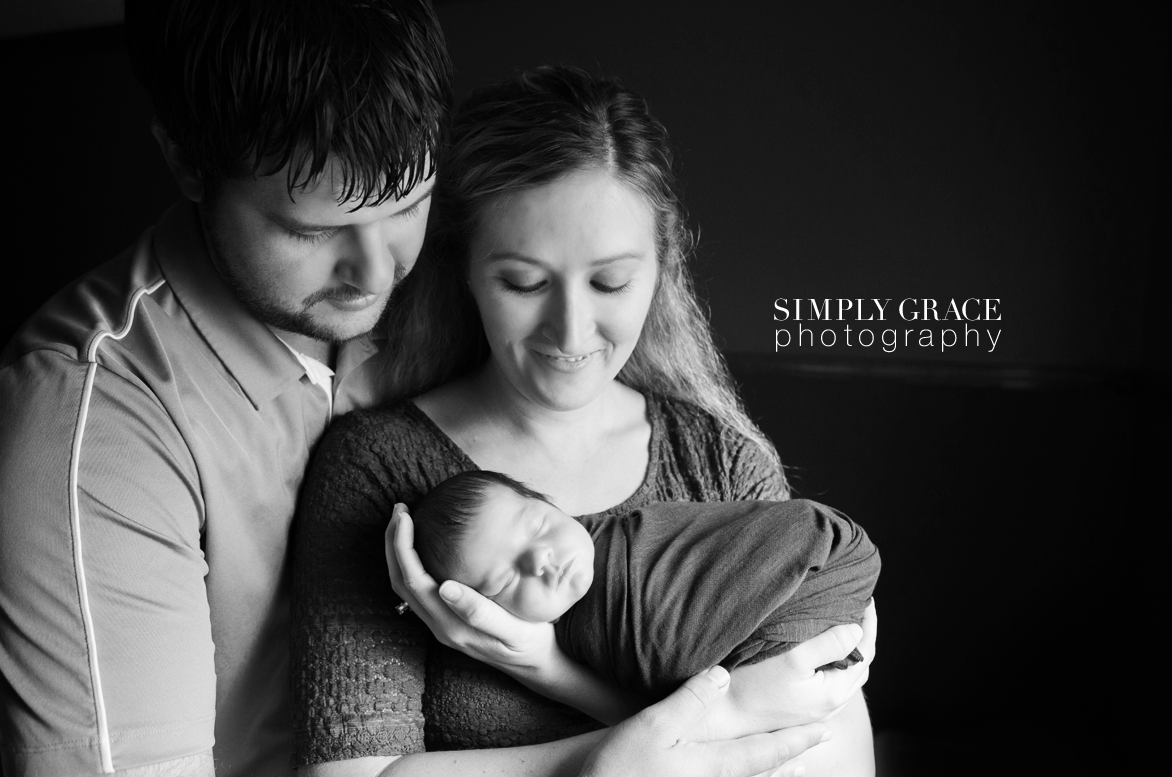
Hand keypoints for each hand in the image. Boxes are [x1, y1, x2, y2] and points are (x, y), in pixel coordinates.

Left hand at [384, 505, 556, 674]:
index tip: (405, 516)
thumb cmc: (529, 641)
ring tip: (403, 521)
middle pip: (401, 581)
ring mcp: (441, 623)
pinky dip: (411, 562)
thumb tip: (445, 588)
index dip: (404, 546)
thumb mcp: (512, 630)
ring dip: (399, 552)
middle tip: (399, 509)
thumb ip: (479, 612)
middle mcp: (439, 625)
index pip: (414, 580)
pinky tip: (421, 544)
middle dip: (394, 543)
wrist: (535, 664)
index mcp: (450, 625)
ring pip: (406, 585)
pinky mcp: (447, 619)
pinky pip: (418, 588)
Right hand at [580, 666, 829, 776]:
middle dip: (792, 756)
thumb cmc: (622, 764)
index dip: (797, 740)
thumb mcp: (656, 724)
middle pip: (764, 769)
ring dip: (775, 769)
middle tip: (819, 744)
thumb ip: (692, 699)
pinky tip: (737, 770)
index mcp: (716, 765)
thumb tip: (723, 675)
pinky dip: (748, 774)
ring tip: (795, 764)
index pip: (767, 751)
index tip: (824, 732)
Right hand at [700, 600, 877, 739]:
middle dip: (863, 637)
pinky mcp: (804, 709)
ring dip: (851, 651)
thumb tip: (856, 630)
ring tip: (845, 626)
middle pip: (860, 666)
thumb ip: (828, 644)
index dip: (868, 625)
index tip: (866, 600)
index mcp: (834, 692)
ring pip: (847, 676)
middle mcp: (831, 706)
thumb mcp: (793, 658)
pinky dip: (837, 663)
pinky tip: (826, 653)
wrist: (725, 715)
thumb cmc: (754, 685)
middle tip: (858, 609)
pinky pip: (833, 683)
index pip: (865, 653)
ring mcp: (818, 710)